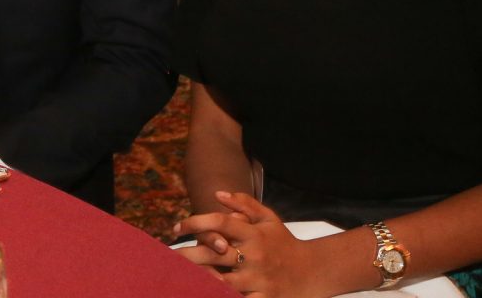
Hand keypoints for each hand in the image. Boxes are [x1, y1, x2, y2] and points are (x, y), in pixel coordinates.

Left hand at [173, 192, 326, 297]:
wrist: (313, 271)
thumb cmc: (284, 243)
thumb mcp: (269, 219)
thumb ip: (244, 204)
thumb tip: (217, 193)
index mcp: (254, 233)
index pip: (220, 221)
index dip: (195, 221)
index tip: (176, 227)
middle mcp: (255, 255)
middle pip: (214, 252)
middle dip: (188, 254)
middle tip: (168, 256)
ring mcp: (259, 279)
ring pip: (222, 281)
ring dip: (199, 279)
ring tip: (177, 278)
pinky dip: (222, 296)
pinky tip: (203, 293)